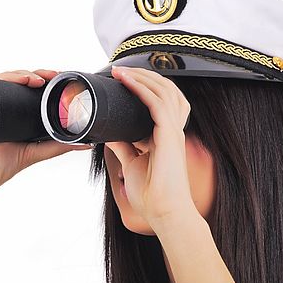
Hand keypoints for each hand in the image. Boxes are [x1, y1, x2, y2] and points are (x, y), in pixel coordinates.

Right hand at [0, 69, 93, 199]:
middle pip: (21, 82)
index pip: (33, 92)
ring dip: (25, 75)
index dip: (49, 84)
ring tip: (41, 79)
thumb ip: (57, 147)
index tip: (65, 81)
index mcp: (17, 116)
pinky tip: (21, 80)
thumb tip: (85, 143)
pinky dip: (7, 78)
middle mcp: (2, 106)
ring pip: (8, 79)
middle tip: (57, 75)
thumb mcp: (32, 154)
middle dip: (40, 75)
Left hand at [104, 66, 197, 227]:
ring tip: (121, 71)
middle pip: (167, 90)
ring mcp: (173, 132)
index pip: (162, 101)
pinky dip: (142, 88)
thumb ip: (123, 147)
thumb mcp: (132, 164)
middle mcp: (173, 130)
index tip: (123, 80)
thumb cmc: (152, 195)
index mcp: (166, 136)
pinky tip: (128, 81)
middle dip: (145, 75)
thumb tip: (108, 136)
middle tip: (121, 70)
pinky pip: (157, 102)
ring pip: (164, 90)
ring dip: (142, 77)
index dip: (146, 87)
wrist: (164, 212)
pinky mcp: (169, 135)